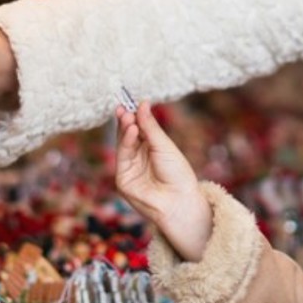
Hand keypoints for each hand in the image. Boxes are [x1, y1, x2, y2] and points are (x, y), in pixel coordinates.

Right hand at [116, 101, 211, 261]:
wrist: (179, 201)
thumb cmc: (177, 173)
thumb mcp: (164, 146)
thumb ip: (150, 126)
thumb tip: (142, 103)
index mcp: (151, 148)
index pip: (139, 128)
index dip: (135, 115)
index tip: (132, 101)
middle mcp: (138, 156)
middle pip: (128, 134)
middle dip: (126, 120)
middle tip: (124, 106)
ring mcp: (130, 168)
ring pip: (123, 143)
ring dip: (124, 128)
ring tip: (127, 115)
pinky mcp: (123, 179)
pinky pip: (122, 156)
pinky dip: (126, 141)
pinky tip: (131, 130)